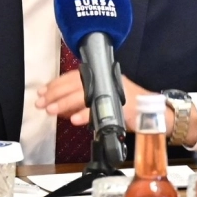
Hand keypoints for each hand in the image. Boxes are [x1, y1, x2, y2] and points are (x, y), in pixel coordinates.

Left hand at [35, 73, 169, 135]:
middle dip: (55, 94)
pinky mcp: (121, 106)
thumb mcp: (105, 97)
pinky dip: (85, 114)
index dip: (55, 84)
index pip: (73, 77)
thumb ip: (85, 99)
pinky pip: (100, 110)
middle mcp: (107, 81)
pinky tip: (74, 119)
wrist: (156, 113)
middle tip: (41, 103)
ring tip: (52, 110)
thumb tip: (61, 105)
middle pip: (75, 85)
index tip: (41, 92)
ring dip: (65, 103)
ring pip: (83, 95)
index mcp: (102, 77)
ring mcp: (114, 93)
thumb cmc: (130, 106)